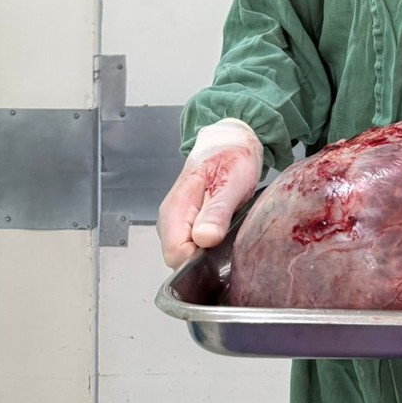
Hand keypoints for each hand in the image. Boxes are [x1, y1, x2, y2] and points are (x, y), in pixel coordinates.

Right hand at [157, 119, 262, 268]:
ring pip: (187, 256)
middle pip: (179, 259)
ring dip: (209, 251)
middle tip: (228, 232)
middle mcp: (169, 221)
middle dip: (205, 256)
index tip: (220, 245)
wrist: (230, 143)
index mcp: (175, 209)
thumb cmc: (231, 158)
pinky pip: (194, 248)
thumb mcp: (232, 182)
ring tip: (228, 227)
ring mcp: (176, 225)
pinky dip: (210, 245)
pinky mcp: (185, 227)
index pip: (175, 254)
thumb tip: (204, 239)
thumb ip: (217, 212)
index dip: (199, 258)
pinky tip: (224, 229)